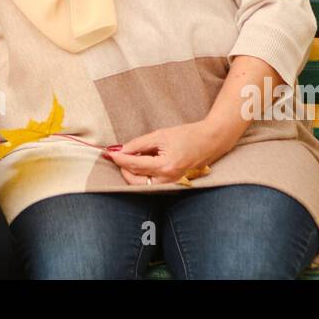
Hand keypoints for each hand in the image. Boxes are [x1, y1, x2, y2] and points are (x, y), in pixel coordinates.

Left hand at [103, 120, 237, 185]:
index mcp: (165, 166)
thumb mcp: (161, 135)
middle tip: (116, 156)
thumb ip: (139, 144)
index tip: (109, 153)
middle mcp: (168, 178)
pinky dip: (142, 173)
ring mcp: (171, 182)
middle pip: (136, 180)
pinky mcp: (172, 181)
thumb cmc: (187, 135)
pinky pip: (151, 181)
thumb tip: (122, 150)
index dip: (120, 159)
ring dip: (132, 172)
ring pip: (142, 183)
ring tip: (129, 156)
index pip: (135, 166)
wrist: (209, 141)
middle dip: (124, 169)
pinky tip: (140, 160)